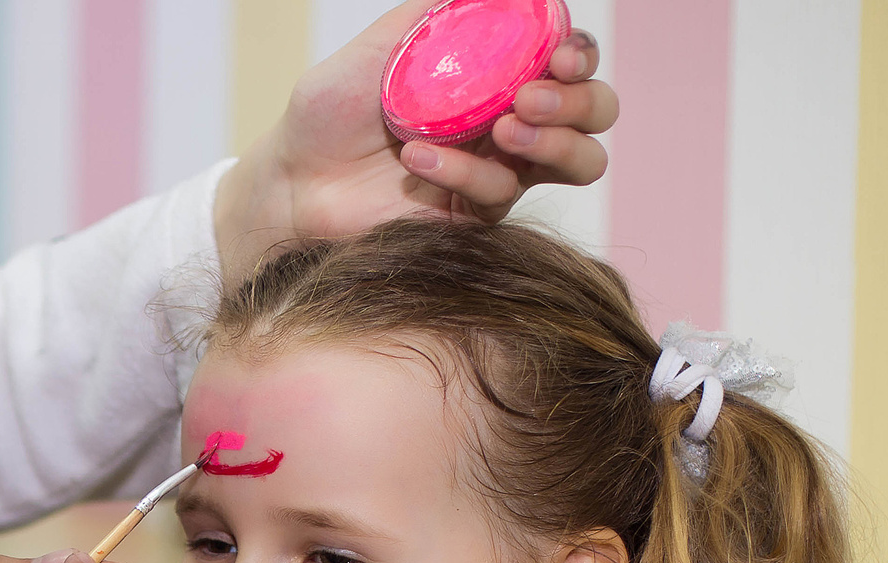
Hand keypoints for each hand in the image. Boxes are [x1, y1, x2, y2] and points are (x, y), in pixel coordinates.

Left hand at [215, 0, 617, 275]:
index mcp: (499, 74)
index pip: (569, 59)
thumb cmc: (330, 111)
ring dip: (556, 141)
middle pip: (596, 112)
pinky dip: (465, 173)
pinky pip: (499, 195)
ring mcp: (497, 170)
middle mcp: (510, 121)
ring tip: (505, 127)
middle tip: (531, 97)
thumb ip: (437, 12)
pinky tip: (419, 157)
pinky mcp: (473, 216)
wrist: (291, 180)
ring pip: (578, 161)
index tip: (558, 54)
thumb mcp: (382, 44)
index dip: (579, 54)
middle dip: (581, 101)